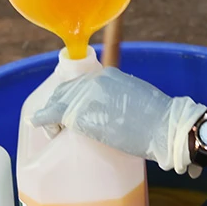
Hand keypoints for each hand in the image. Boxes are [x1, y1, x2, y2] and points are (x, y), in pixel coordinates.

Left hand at [30, 68, 206, 174]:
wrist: (167, 129)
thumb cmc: (158, 120)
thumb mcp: (135, 97)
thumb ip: (117, 99)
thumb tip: (110, 111)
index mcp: (108, 75)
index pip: (79, 84)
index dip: (70, 97)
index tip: (68, 110)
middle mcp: (94, 81)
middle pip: (65, 90)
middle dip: (57, 105)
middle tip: (58, 124)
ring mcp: (87, 96)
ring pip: (58, 101)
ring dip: (52, 115)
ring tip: (53, 130)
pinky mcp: (81, 114)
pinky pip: (55, 114)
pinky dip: (44, 119)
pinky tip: (39, 124)